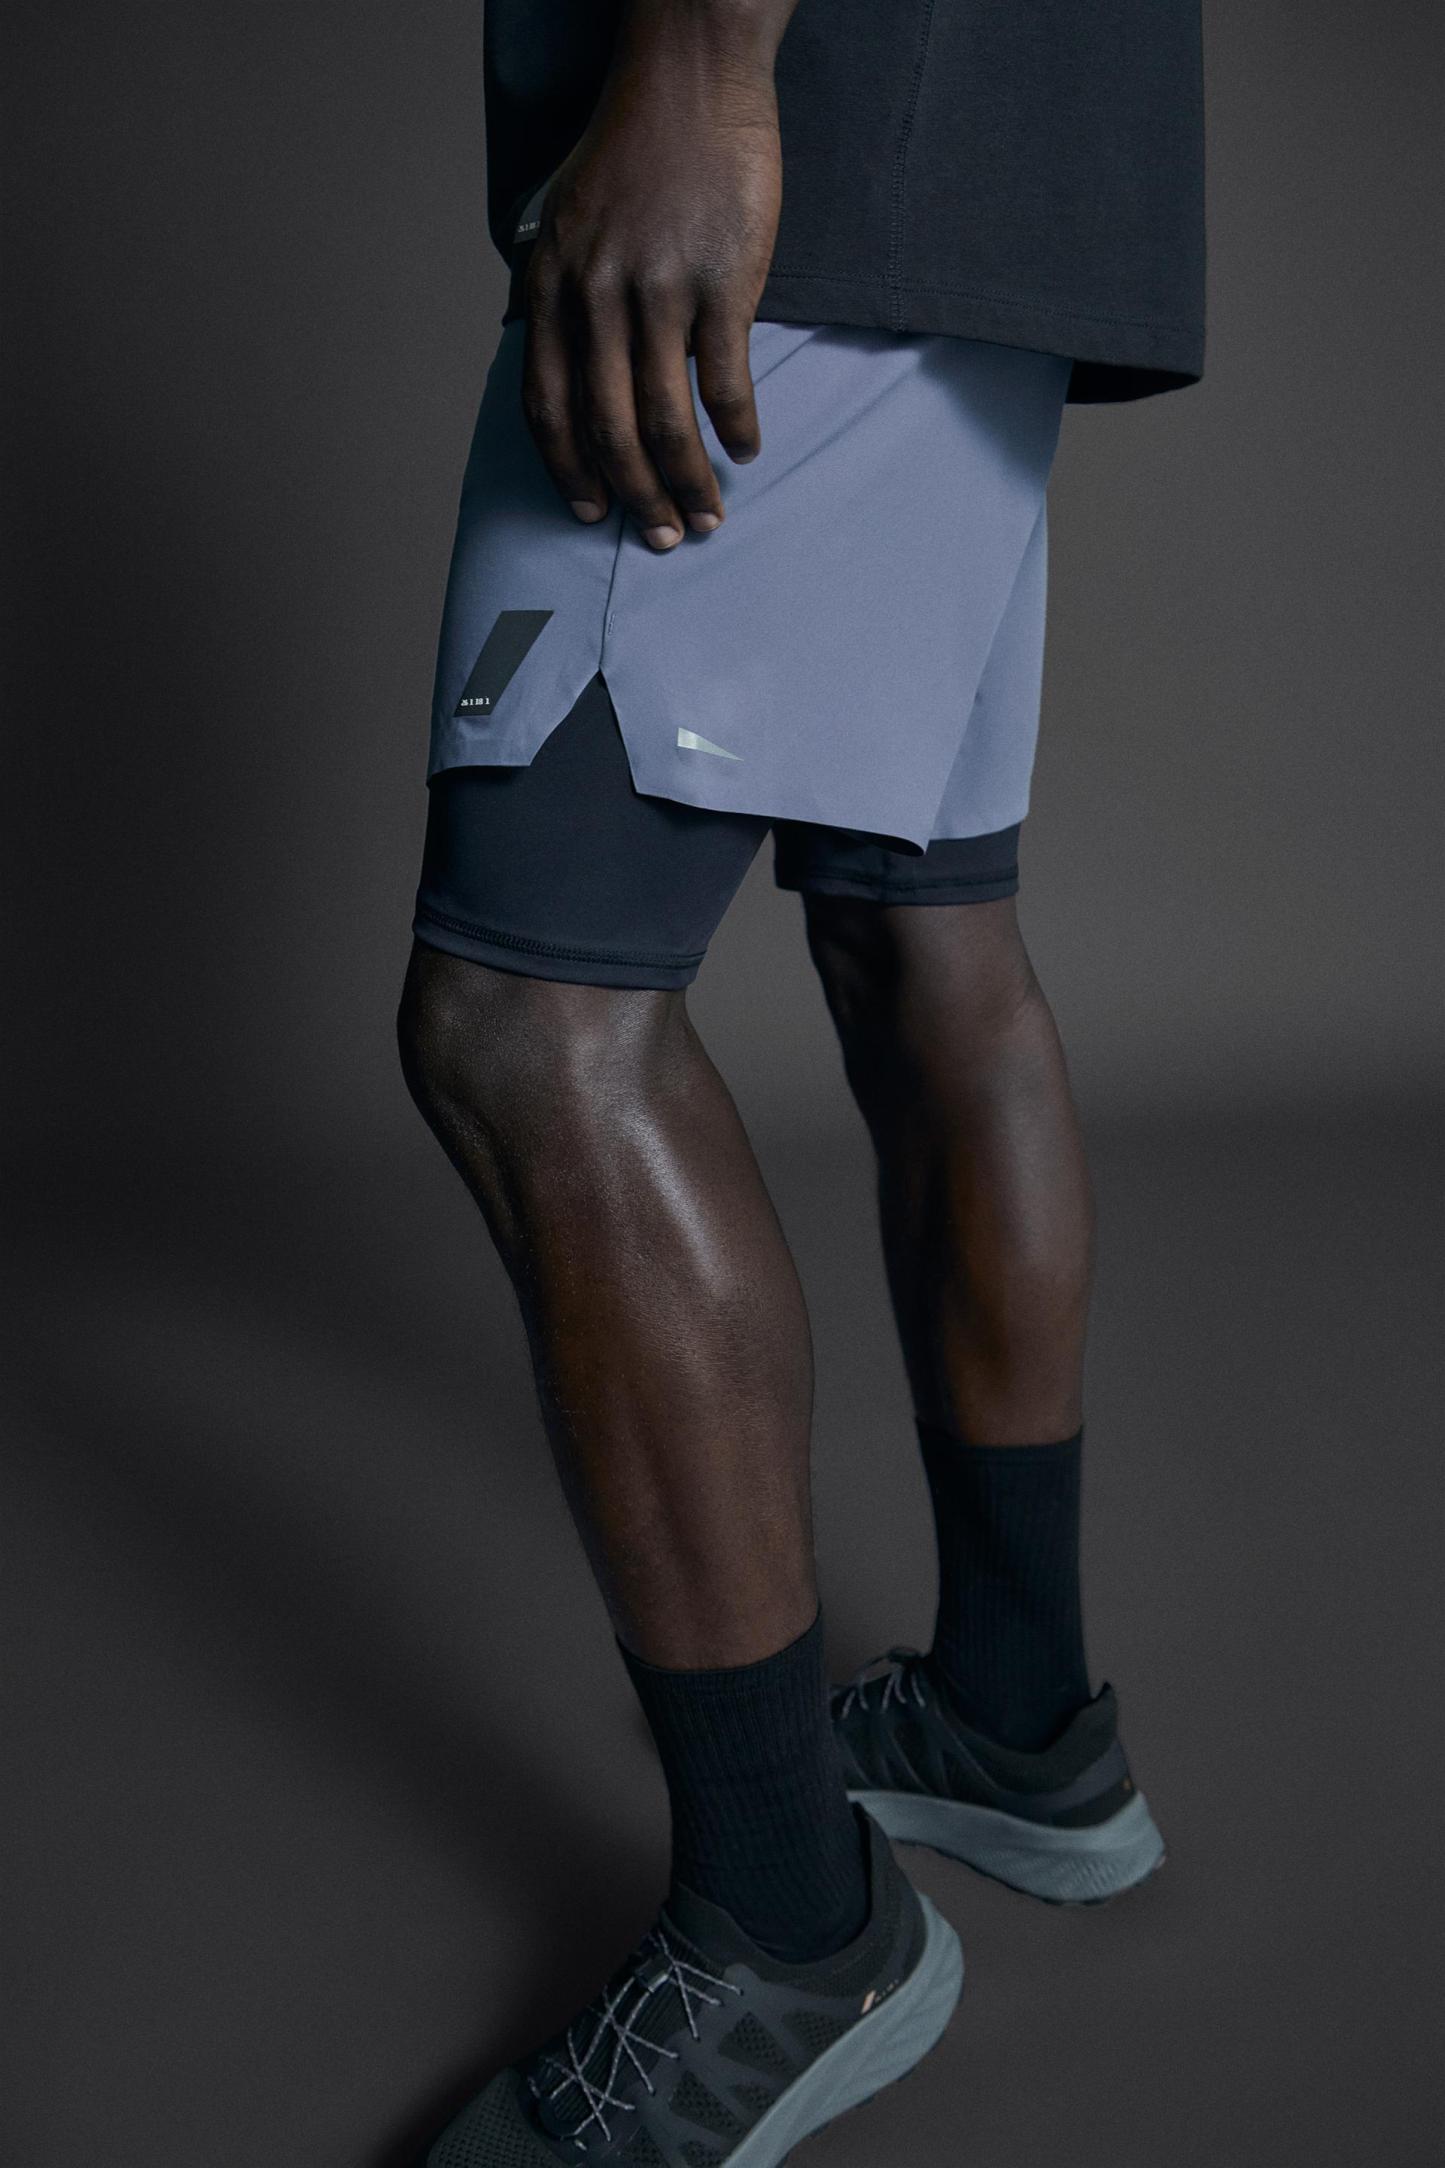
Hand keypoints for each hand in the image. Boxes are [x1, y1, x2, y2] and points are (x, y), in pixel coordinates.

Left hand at [521, 4, 793, 549]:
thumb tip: (579, 376)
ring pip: (665, 418)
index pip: (547, 406)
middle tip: (661, 537)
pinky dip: (736, 425)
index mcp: (553, 287)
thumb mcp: (571, 224)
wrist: (691, 77)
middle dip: (634, 496)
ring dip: (688, 481)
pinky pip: (724, 379)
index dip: (568, 469)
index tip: (591, 511)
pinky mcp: (722, 281)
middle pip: (609, 427)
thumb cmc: (634, 151)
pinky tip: (745, 450)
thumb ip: (568, 299)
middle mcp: (597, 296)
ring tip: (707, 515)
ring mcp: (659, 290)